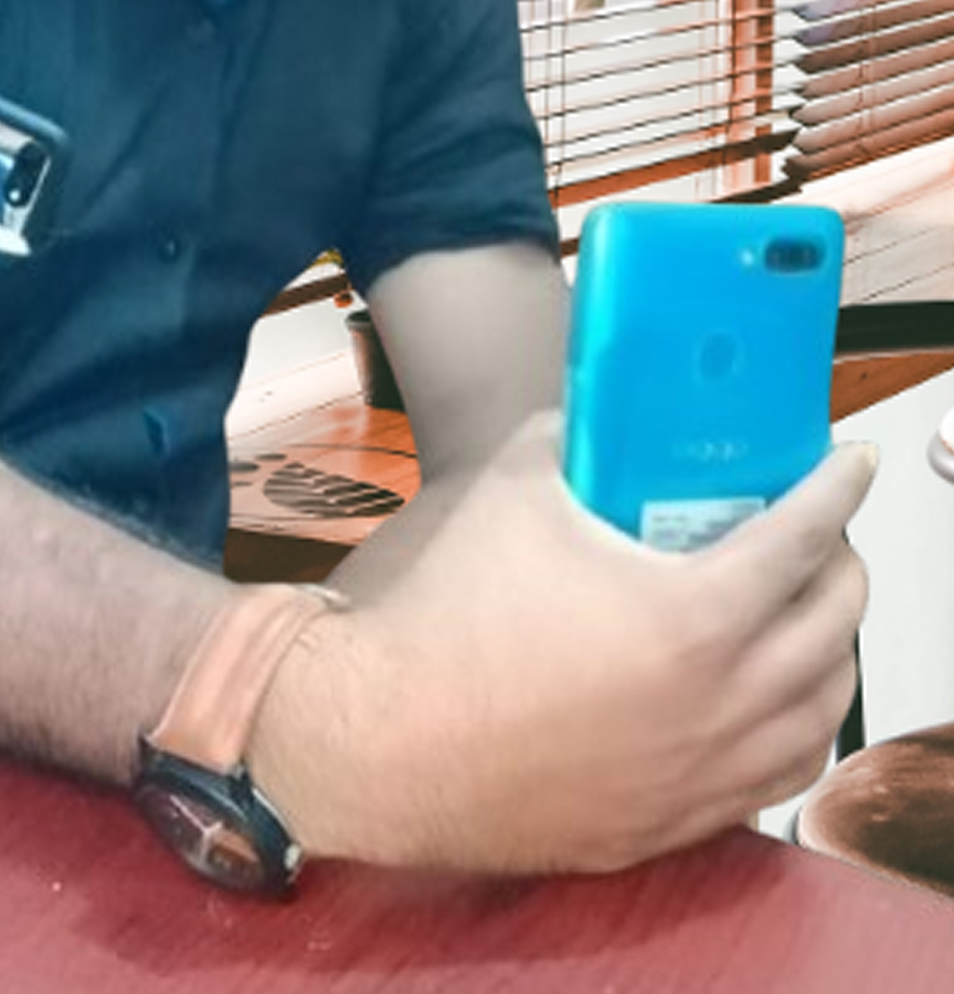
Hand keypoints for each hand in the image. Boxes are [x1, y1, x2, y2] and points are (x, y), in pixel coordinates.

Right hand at [251, 413, 873, 874]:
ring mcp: (700, 774)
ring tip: (806, 615)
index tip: (851, 464)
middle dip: (843, 564)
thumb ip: (571, 436)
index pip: (804, 538)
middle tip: (821, 534)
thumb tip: (602, 412)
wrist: (384, 738)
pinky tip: (773, 702)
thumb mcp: (511, 488)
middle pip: (834, 625)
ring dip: (831, 650)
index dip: (837, 489)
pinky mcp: (673, 822)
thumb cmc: (447, 613)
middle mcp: (717, 704)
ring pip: (821, 711)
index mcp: (691, 616)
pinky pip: (776, 777)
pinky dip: (795, 728)